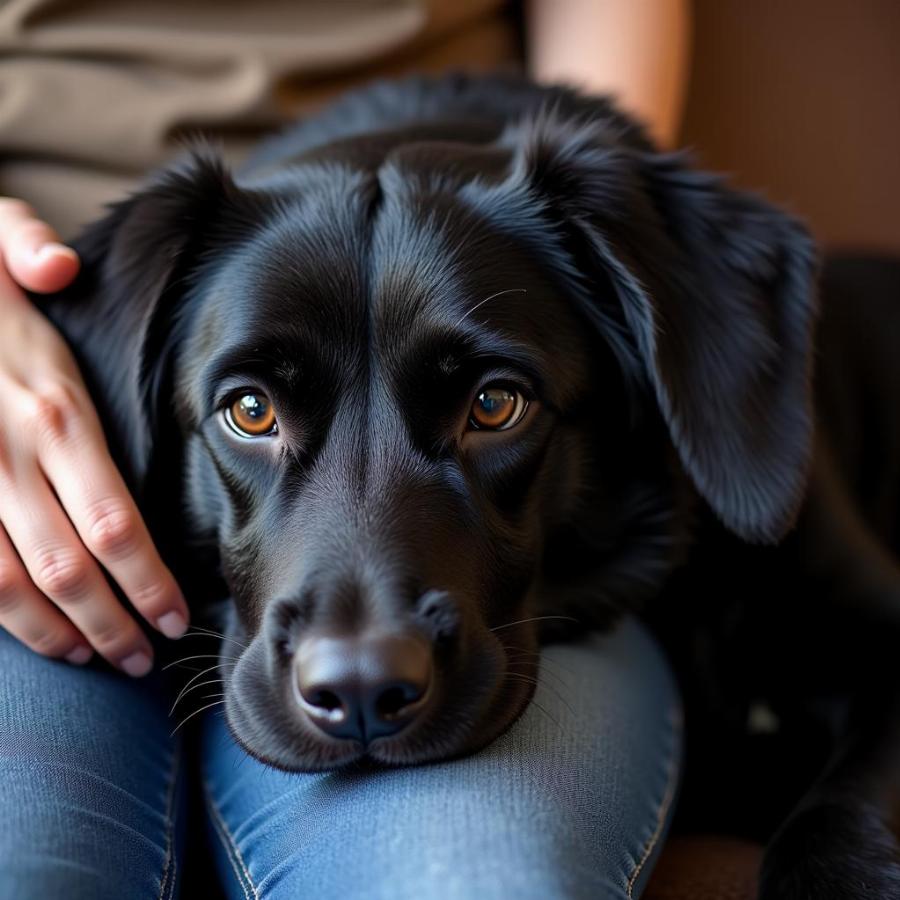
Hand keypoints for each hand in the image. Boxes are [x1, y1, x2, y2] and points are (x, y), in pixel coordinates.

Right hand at [0, 199, 188, 675]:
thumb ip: (26, 251)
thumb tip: (56, 268)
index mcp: (53, 410)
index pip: (115, 518)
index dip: (148, 578)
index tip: (176, 615)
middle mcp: (8, 455)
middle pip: (74, 564)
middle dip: (116, 620)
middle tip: (149, 657)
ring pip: (16, 583)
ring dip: (63, 632)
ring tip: (103, 660)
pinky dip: (8, 618)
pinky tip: (43, 639)